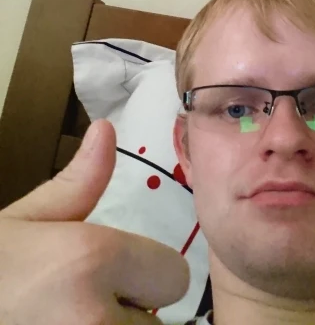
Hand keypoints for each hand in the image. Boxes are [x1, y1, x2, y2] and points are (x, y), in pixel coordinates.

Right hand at [0, 119, 188, 323]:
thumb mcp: (22, 221)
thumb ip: (78, 182)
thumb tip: (107, 129)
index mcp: (91, 260)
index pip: (173, 275)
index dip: (145, 273)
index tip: (111, 274)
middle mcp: (97, 322)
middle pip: (157, 321)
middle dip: (130, 311)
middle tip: (77, 306)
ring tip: (63, 321)